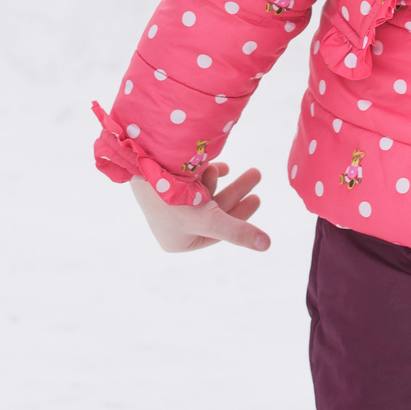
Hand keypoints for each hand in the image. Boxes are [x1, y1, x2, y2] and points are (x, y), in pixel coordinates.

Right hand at [130, 160, 271, 252]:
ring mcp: (167, 203)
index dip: (240, 216)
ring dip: (220, 180)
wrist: (143, 166)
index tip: (257, 198)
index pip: (218, 231)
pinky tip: (217, 164)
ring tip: (231, 167)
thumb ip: (239, 231)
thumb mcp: (211, 219)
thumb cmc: (175, 200)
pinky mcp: (163, 182)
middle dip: (235, 191)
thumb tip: (267, 245)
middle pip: (213, 210)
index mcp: (178, 241)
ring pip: (204, 193)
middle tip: (256, 173)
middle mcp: (171, 225)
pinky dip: (205, 172)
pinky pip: (190, 180)